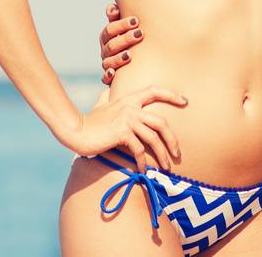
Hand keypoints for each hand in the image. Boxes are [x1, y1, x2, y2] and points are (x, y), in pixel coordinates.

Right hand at [59, 85, 186, 168]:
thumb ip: (109, 97)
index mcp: (128, 98)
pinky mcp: (121, 133)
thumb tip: (110, 90)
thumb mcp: (102, 105)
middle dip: (172, 139)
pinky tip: (144, 171)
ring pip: (153, 137)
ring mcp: (126, 119)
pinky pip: (139, 149)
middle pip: (160, 122)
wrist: (76, 131)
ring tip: (166, 167)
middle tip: (178, 153)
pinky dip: (143, 162)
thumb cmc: (89, 121)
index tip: (185, 101)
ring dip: (163, 154)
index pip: (154, 90)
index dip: (171, 94)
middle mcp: (130, 107)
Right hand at [99, 2, 143, 84]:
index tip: (136, 20)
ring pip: (108, 61)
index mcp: (107, 37)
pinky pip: (105, 78)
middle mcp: (105, 50)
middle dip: (125, 38)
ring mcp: (107, 63)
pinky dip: (107, 75)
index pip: (110, 29)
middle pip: (111, 44)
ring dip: (118, 58)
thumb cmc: (127, 40)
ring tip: (130, 55)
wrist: (129, 64)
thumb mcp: (122, 28)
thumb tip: (113, 7)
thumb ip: (117, 17)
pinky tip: (113, 73)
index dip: (121, 24)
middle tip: (140, 33)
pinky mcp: (109, 78)